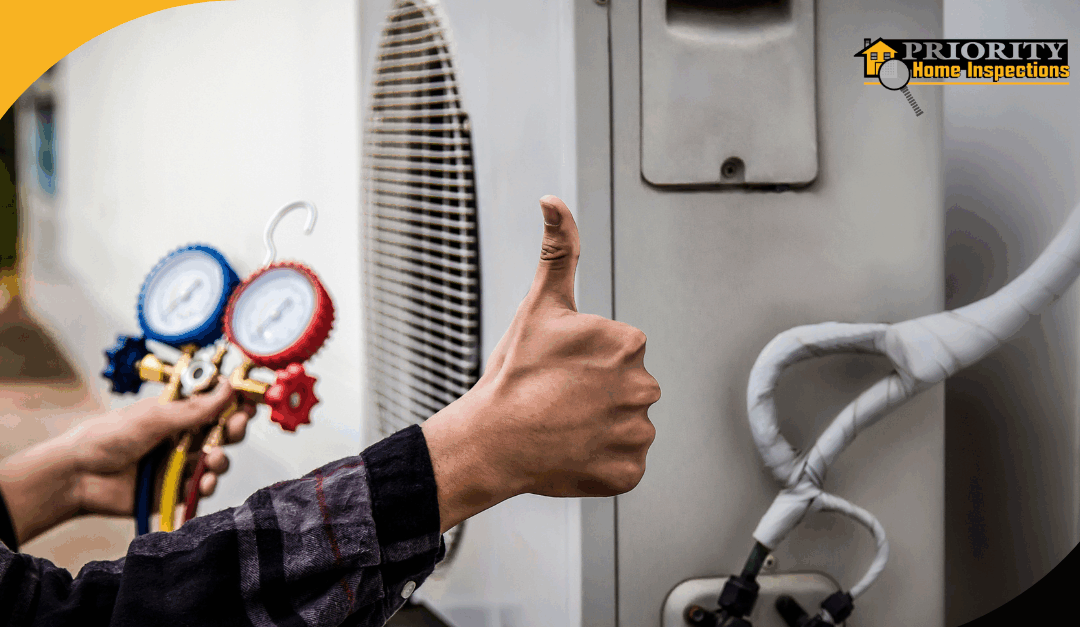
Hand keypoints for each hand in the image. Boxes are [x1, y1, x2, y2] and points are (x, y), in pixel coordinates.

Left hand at [70, 380, 255, 516]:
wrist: (78, 476)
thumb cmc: (106, 437)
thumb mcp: (154, 417)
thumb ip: (195, 409)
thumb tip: (228, 388)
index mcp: (176, 412)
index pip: (214, 404)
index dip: (234, 402)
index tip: (249, 400)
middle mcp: (181, 436)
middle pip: (222, 432)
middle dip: (234, 428)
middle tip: (237, 425)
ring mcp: (179, 463)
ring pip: (215, 460)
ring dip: (221, 459)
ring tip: (214, 459)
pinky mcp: (174, 489)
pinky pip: (200, 487)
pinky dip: (206, 485)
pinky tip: (203, 482)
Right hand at [422, 195, 660, 532]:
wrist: (490, 440)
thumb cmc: (513, 372)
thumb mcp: (539, 303)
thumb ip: (558, 249)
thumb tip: (552, 200)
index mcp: (629, 343)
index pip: (619, 352)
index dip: (585, 362)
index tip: (558, 371)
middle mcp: (644, 387)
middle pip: (626, 389)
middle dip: (597, 395)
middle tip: (557, 401)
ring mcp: (637, 434)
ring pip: (626, 426)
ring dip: (599, 428)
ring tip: (562, 427)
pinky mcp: (630, 472)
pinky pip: (624, 464)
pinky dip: (601, 462)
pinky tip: (571, 452)